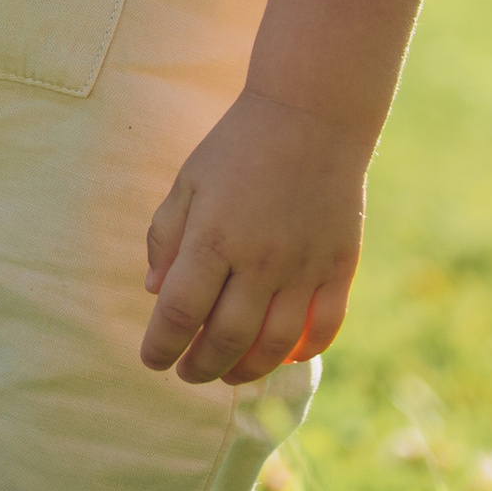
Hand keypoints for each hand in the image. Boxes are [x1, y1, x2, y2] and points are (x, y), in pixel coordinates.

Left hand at [138, 86, 368, 385]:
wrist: (311, 116)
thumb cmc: (238, 146)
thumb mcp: (189, 182)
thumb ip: (167, 236)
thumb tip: (154, 293)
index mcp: (213, 237)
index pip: (179, 312)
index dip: (161, 346)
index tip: (151, 360)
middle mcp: (259, 260)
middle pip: (227, 338)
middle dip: (201, 367)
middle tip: (188, 374)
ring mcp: (304, 266)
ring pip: (276, 343)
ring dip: (248, 369)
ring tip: (229, 374)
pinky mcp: (339, 265)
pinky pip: (326, 325)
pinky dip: (305, 350)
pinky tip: (285, 354)